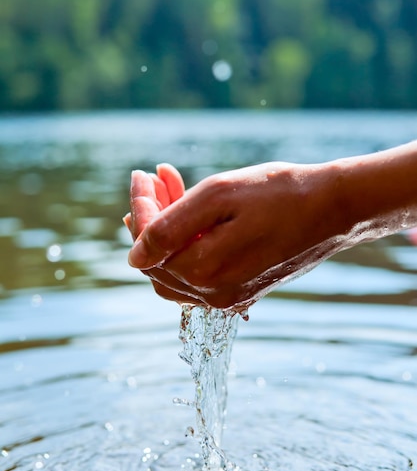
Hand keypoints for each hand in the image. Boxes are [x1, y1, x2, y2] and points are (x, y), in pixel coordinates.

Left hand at [126, 161, 344, 309]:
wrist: (332, 209)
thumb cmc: (278, 194)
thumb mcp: (218, 196)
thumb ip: (168, 228)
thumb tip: (134, 257)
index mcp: (205, 273)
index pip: (148, 247)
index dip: (140, 208)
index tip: (141, 174)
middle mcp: (213, 295)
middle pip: (158, 261)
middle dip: (149, 217)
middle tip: (155, 179)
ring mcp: (228, 297)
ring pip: (175, 268)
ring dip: (166, 230)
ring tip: (170, 191)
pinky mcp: (241, 290)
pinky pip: (198, 274)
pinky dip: (188, 244)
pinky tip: (193, 216)